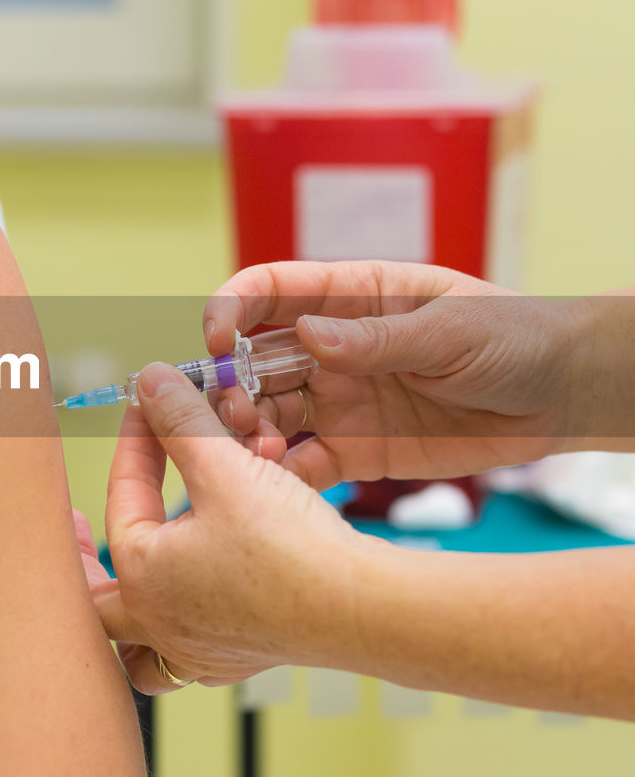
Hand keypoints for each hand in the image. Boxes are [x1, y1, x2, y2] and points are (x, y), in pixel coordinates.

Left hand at [90, 363, 373, 692]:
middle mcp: (159, 623)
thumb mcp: (225, 468)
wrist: (358, 607)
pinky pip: (181, 658)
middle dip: (81, 560)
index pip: (124, 496)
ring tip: (120, 584)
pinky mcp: (237, 658)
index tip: (148, 408)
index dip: (137, 441)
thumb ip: (181, 422)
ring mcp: (197, 649)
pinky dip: (172, 635)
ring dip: (121, 613)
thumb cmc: (289, 548)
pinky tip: (188, 607)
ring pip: (133, 645)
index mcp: (142, 576)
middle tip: (78, 530)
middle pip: (93, 600)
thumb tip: (151, 380)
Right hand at [202, 260, 581, 488]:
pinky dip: (279, 474)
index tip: (216, 339)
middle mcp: (331, 348)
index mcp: (351, 298)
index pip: (270, 291)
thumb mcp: (453, 330)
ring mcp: (338, 400)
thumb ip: (380, 339)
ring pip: (267, 412)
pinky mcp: (354, 450)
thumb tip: (307, 337)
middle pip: (254, 359)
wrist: (561, 397)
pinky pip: (302, 463)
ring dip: (246, 430)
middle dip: (230, 383)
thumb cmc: (515, 338)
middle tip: (235, 413)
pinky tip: (275, 484)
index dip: (231, 309)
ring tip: (254, 451)